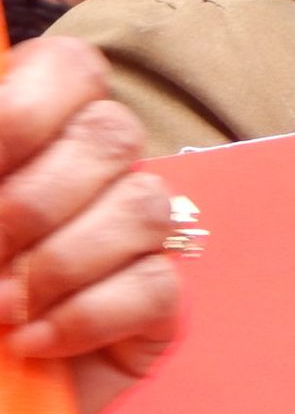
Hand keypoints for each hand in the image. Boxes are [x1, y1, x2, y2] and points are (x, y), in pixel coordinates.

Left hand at [0, 37, 179, 413]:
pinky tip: (33, 344)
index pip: (72, 69)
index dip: (30, 107)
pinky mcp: (160, 307)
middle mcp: (91, 177)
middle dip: (35, 201)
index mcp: (34, 138)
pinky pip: (154, 284)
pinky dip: (86, 316)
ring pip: (143, 206)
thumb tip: (2, 211)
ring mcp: (132, 241)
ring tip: (2, 310)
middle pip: (113, 134)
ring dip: (60, 263)